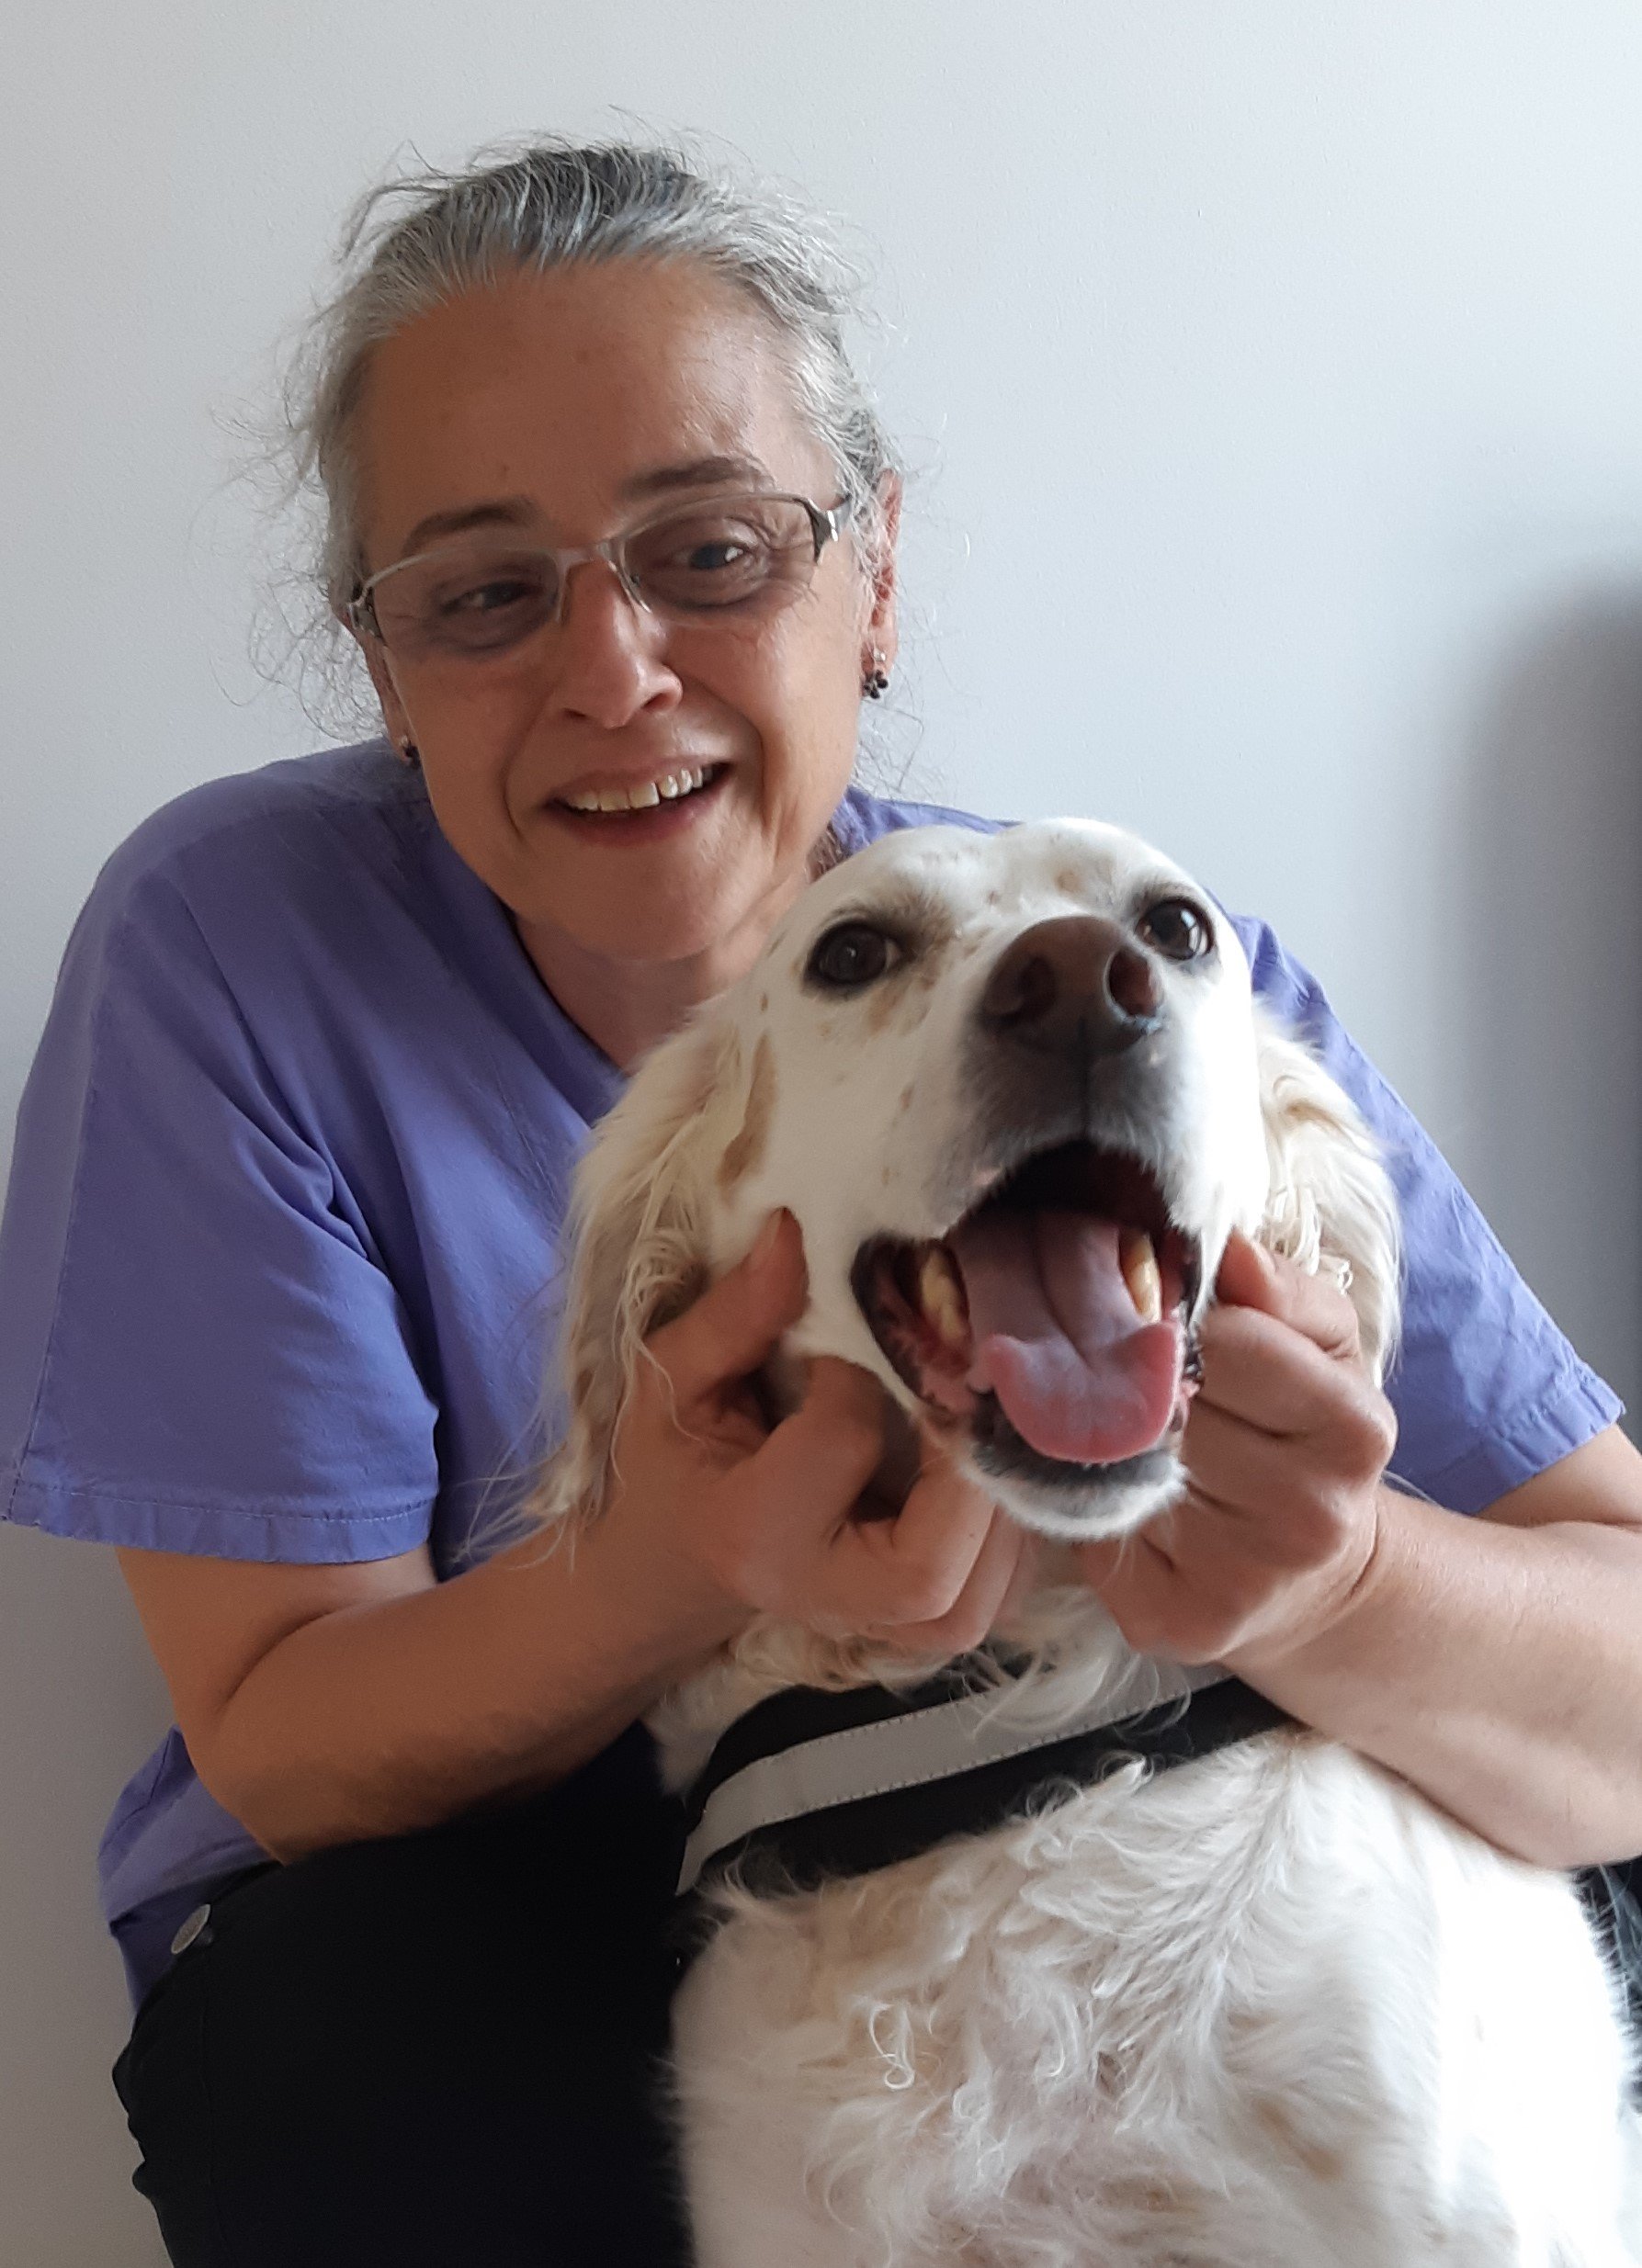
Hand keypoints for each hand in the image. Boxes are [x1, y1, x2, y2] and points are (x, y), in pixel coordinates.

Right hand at [600, 1211, 1034, 1658]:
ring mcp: (876, 1626)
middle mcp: (821, 1596)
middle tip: (965, 1387)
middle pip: (930, 1572)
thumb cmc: (675, 1458)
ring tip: (983, 1422)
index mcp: (750, 1531)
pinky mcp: (918, 1627)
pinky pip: (995, 1599)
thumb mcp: (673, 1377)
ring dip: (1002, 1507)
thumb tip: (796, 1228)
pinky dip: (1009, 1535)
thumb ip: (735, 1314)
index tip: (849, 1330)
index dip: (860, 1367)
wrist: (671, 1557)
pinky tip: (987, 1465)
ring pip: (980, 1602)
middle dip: (969, 1472)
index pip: (842, 1443)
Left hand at [1072, 1232, 1396, 1669]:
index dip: (1177, 1322)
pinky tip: (1120, 1501)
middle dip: (1136, 1383)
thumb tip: (1223, 1245)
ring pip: (1118, 1464)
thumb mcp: (1324, 1347)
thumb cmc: (1307, 1435)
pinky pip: (1092, 1535)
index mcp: (1351, 1428)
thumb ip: (1282, 1287)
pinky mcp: (1176, 1623)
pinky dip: (1089, 1509)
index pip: (1225, 1341)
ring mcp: (1241, 1577)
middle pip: (1165, 1404)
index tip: (1160, 1323)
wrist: (1319, 1579)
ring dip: (1105, 1442)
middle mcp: (1308, 1512)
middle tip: (1134, 1382)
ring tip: (1129, 1437)